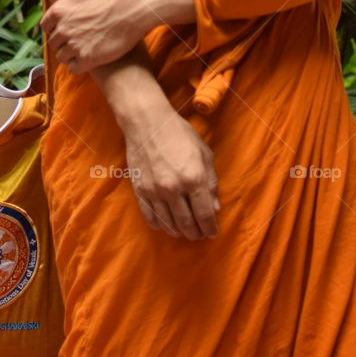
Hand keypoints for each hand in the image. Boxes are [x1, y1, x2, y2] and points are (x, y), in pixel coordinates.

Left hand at [39, 0, 194, 73]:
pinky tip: (89, 60)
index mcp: (60, 9)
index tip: (67, 28)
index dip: (56, 28)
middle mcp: (64, 28)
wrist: (136, 7)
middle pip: (54, 43)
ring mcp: (75, 44)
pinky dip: (79, 66)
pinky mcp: (88, 58)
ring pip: (62, 57)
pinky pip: (73, 68)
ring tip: (84, 50)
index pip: (46, 26)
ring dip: (70, 55)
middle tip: (78, 40)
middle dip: (63, 42)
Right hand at [121, 97, 219, 239]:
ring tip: (184, 232)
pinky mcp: (140, 190)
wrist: (146, 122)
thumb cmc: (179, 133)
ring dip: (179, 231)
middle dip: (196, 232)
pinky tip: (166, 226)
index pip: (205, 214)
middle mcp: (174, 188)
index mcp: (193, 178)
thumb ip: (211, 181)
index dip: (210, 227)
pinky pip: (150, 216)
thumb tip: (215, 207)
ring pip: (168, 223)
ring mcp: (154, 191)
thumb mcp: (204, 153)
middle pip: (187, 223)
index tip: (212, 232)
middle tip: (199, 234)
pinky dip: (159, 225)